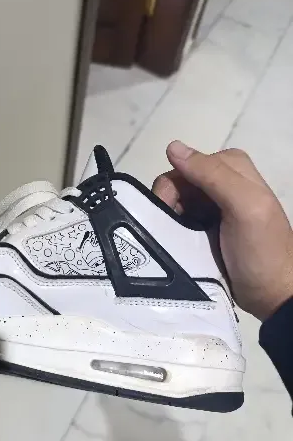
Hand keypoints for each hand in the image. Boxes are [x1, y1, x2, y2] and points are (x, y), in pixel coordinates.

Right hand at [152, 141, 292, 320]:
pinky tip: (178, 245)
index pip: (184, 166)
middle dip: (169, 205)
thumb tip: (172, 146)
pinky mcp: (205, 228)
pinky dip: (173, 231)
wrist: (272, 294)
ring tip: (178, 243)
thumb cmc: (261, 250)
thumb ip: (211, 174)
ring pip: (174, 203)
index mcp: (232, 166)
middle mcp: (221, 181)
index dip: (172, 188)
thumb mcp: (244, 205)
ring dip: (169, 221)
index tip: (171, 216)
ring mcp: (213, 205)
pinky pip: (178, 221)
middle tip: (173, 232)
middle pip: (176, 183)